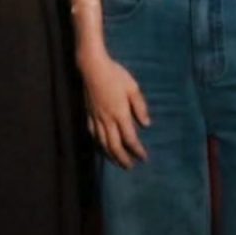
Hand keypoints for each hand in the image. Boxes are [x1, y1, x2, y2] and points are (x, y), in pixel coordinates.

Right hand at [79, 50, 149, 168]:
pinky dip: (99, 145)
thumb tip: (146, 125)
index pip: (130, 138)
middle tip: (130, 167)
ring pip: (102, 143)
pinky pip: (93, 135)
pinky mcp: (88, 114)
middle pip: (115, 146)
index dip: (137, 150)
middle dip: (123, 159)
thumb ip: (140, 107)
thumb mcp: (132, 87)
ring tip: (118, 162)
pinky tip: (102, 148)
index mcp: (120, 113)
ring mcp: (96, 118)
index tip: (144, 158)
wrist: (92, 67)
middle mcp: (107, 119)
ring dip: (111, 156)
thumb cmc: (115, 74)